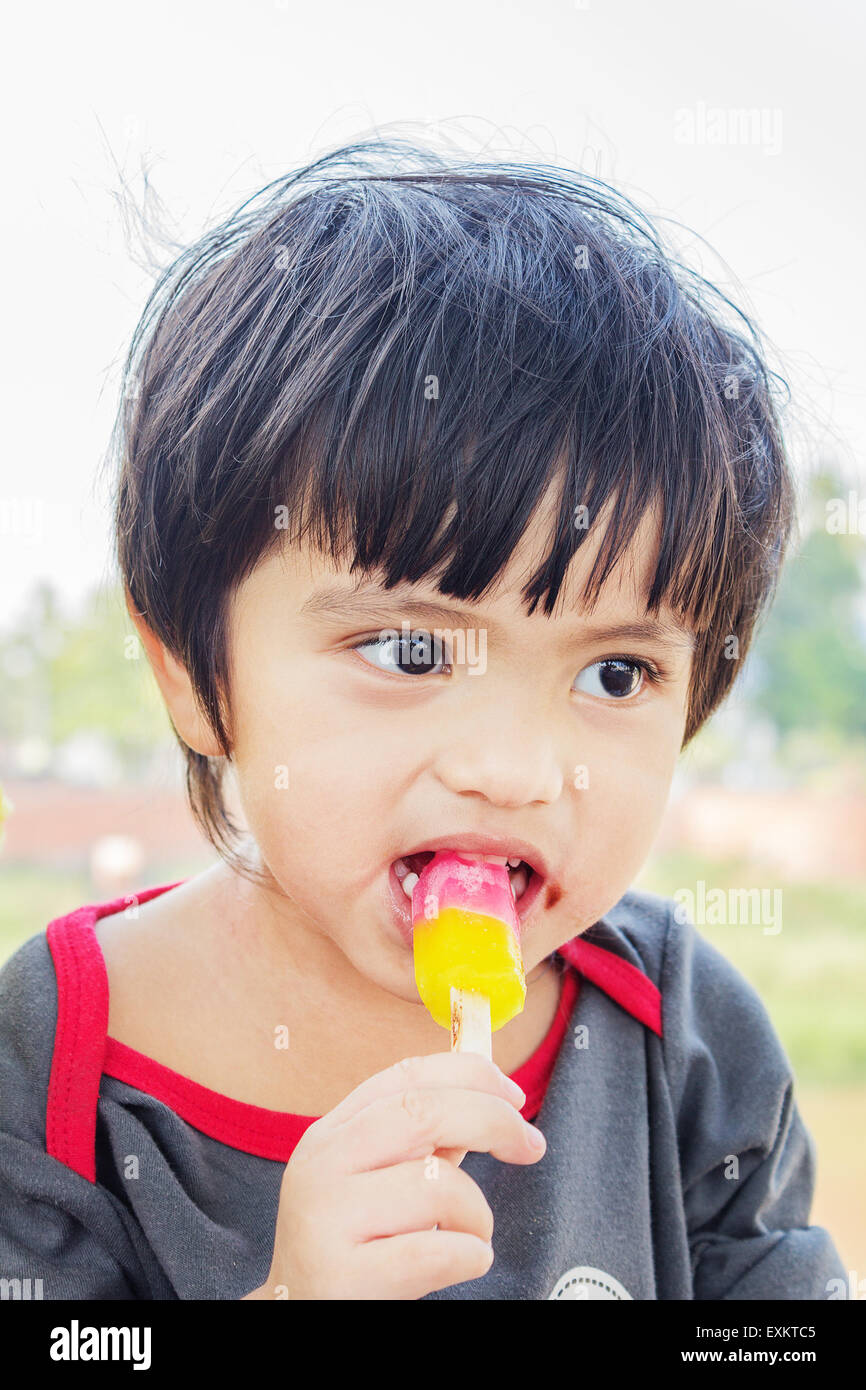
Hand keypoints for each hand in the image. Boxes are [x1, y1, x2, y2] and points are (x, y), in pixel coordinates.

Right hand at [257, 1050, 544, 1299]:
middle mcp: (322, 1164)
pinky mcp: (340, 1274)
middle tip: (531, 1146)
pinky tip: (463, 1262)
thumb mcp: (380, 1183)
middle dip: (493, 1121)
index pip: (406, 1075)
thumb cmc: (356, 1249)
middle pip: (422, 1111)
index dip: (470, 1074)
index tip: (514, 1094)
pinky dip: (470, 1255)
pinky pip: (435, 1250)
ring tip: (471, 1237)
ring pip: (437, 1183)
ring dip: (478, 1213)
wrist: (300, 1316)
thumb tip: (493, 1101)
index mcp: (332, 1133)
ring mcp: (325, 1217)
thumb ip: (425, 1143)